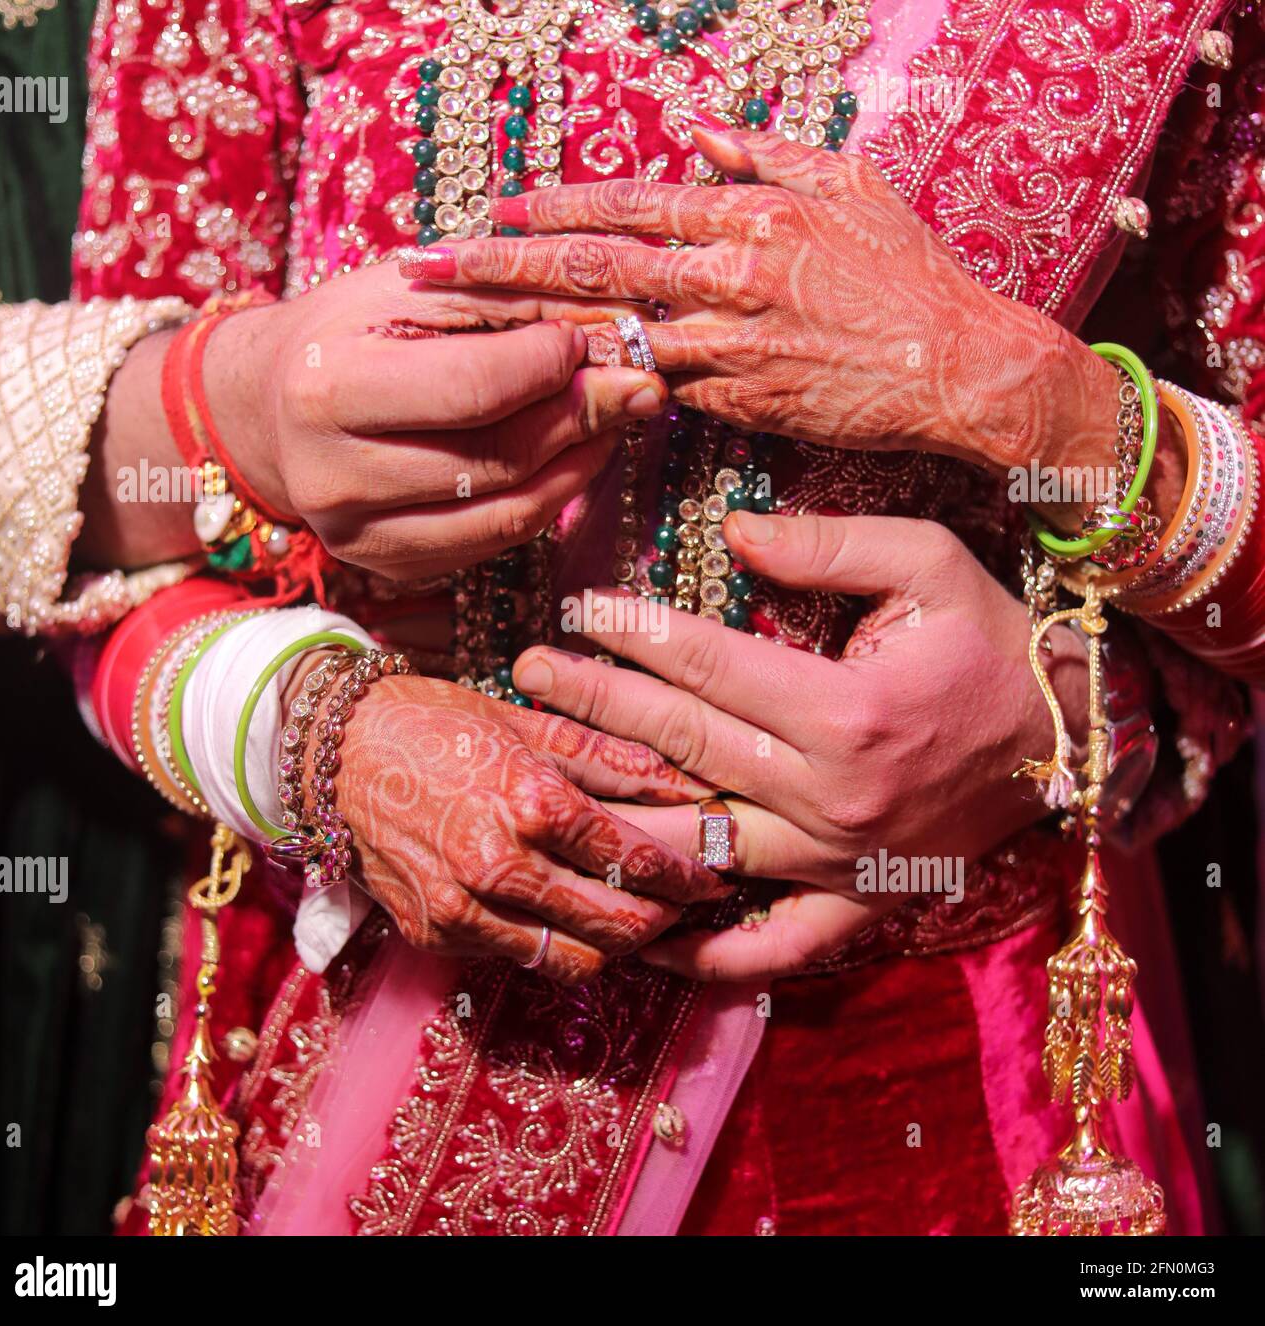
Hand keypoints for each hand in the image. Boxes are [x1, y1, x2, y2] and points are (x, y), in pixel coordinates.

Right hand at [205, 264, 667, 578]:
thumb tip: (612, 331)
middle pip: (497, 459)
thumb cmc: (349, 332)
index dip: (549, 364)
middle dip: (583, 417)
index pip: (473, 388)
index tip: (590, 336)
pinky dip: (548, 500)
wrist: (273, 407)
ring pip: (508, 514)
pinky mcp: (391, 569)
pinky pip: (495, 543)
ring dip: (580, 465)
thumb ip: (504, 304)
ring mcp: (361, 538)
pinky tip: (571, 458)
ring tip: (616, 420)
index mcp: (327, 391)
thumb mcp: (410, 290)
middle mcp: (334, 478)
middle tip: (639, 383)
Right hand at [325, 674, 729, 983]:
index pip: (635, 858)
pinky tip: (569, 916)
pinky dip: (556, 947)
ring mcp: (464, 911)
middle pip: (616, 924)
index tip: (714, 876)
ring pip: (574, 961)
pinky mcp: (437, 937)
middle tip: (687, 905)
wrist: (335, 754)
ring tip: (634, 917)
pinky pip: (519, 959)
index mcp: (532, 803)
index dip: (687, 875)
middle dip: (666, 920)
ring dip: (616, 946)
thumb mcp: (528, 725)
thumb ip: (612, 756)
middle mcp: (501, 867)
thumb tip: (685, 783)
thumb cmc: (435, 724)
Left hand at [398, 128, 1118, 482]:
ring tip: (453, 341)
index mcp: (747, 217)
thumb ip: (766, 156)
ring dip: (524, 339)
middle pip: (589, 271)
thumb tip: (701, 135)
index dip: (552, 209)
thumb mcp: (848, 187)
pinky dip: (601, 393)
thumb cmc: (909, 274)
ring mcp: (727, 348)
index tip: (492, 211)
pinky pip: (658, 395)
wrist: (959, 367)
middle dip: (496, 270)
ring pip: (605, 340)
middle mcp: (725, 278)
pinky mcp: (738, 405)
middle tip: (421, 272)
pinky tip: (542, 397)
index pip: (627, 207)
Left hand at [509, 511, 1087, 980]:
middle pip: (683, 748)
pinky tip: (639, 936)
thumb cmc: (992, 645)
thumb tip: (734, 531)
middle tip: (526, 678)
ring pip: (700, 848)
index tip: (578, 610)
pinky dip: (706, 952)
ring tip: (539, 792)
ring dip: (612, 818)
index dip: (633, 633)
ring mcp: (836, 864)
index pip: (707, 666)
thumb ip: (831, 545)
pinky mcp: (855, 905)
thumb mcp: (932, 566)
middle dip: (593, 708)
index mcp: (846, 712)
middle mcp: (830, 798)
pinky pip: (772, 947)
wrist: (1066, 744)